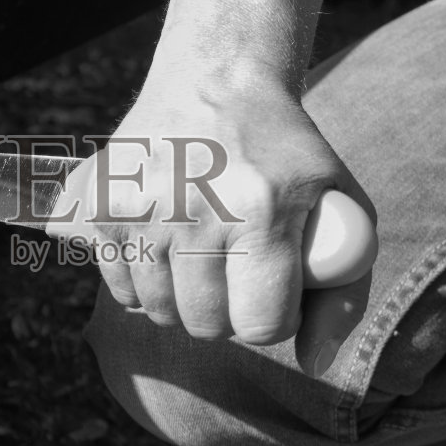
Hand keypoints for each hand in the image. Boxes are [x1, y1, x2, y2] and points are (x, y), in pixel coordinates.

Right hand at [48, 70, 369, 376]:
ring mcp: (142, 208)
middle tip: (239, 270)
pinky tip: (166, 244)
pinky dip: (144, 283)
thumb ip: (343, 295)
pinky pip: (120, 289)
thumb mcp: (342, 208)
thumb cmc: (287, 156)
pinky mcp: (102, 206)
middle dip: (228, 313)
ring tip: (204, 253)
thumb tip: (313, 365)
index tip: (276, 291)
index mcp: (262, 210)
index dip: (274, 320)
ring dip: (185, 299)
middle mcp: (196, 208)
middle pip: (206, 326)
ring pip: (160, 313)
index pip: (260, 325)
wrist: (216, 80)